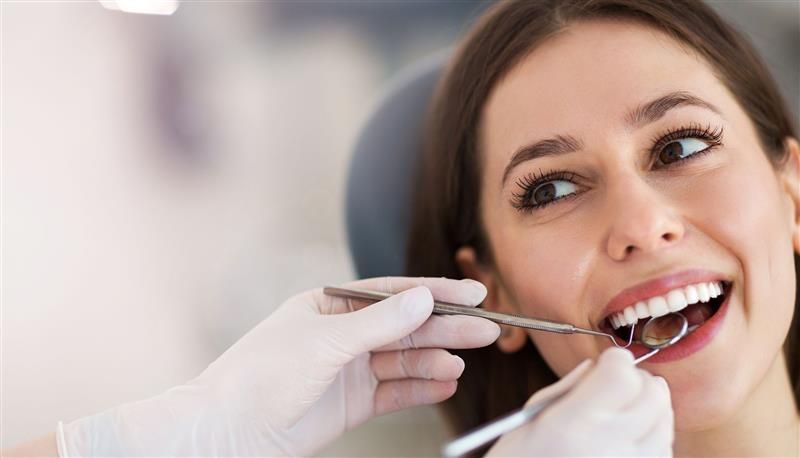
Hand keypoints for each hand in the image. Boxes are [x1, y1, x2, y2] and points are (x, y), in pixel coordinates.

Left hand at [57, 277, 499, 456]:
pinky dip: (420, 389)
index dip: (435, 294)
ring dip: (435, 360)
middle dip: (445, 328)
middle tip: (488, 330)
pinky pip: (394, 392)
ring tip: (466, 361)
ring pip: (403, 360)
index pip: (393, 293)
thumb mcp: (324, 342)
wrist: (227, 433)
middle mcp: (342, 334)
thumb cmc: (261, 375)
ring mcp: (348, 369)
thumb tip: (424, 299)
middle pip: (405, 327)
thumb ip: (379, 323)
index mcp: (330, 304)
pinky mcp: (351, 403)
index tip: (474, 294)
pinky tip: (446, 384)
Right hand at [487, 347, 673, 456]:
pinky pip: (664, 452)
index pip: (622, 374)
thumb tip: (597, 366)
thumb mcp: (528, 421)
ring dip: (649, 410)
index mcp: (574, 426)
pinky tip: (628, 441)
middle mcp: (610, 449)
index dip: (616, 361)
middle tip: (616, 384)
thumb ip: (568, 389)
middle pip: (653, 394)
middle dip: (638, 381)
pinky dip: (653, 439)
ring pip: (665, 423)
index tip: (606, 363)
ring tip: (622, 414)